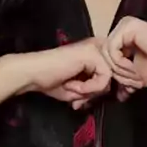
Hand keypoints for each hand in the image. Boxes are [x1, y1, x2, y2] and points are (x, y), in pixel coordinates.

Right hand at [14, 39, 138, 108]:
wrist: (34, 73)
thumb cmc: (51, 80)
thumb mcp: (79, 90)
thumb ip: (96, 91)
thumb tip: (109, 96)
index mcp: (96, 52)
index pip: (112, 75)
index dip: (100, 91)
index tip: (83, 99)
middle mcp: (98, 46)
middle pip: (113, 77)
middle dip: (96, 92)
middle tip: (77, 98)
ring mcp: (97, 48)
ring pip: (110, 79)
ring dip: (91, 91)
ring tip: (73, 89)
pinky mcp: (93, 53)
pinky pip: (104, 78)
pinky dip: (89, 88)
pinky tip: (73, 85)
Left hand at [103, 17, 146, 99]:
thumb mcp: (137, 74)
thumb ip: (124, 78)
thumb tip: (118, 94)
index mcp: (124, 36)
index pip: (105, 55)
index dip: (116, 73)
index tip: (131, 85)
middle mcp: (123, 27)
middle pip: (103, 54)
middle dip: (118, 73)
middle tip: (135, 81)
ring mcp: (125, 25)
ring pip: (105, 52)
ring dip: (120, 70)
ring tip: (136, 75)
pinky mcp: (128, 27)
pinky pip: (111, 49)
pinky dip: (120, 63)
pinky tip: (134, 67)